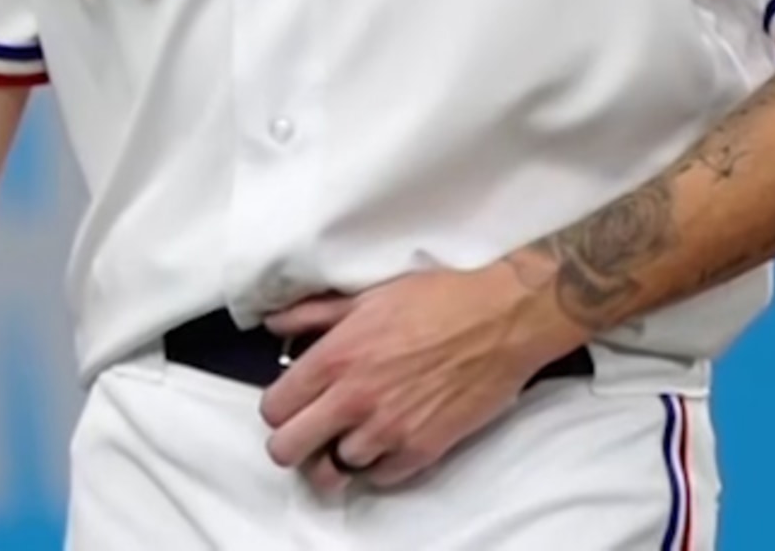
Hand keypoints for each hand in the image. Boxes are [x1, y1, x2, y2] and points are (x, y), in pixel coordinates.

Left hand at [257, 265, 581, 496]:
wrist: (500, 321)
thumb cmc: (436, 300)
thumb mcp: (366, 297)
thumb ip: (313, 314)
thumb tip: (274, 325)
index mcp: (335, 358)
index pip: (274, 408)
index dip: (278, 408)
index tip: (293, 403)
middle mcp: (354, 400)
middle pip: (287, 450)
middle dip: (292, 442)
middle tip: (310, 430)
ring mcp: (388, 430)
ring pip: (332, 471)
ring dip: (336, 455)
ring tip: (350, 436)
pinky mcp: (422, 450)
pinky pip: (379, 478)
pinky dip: (376, 466)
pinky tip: (384, 442)